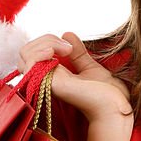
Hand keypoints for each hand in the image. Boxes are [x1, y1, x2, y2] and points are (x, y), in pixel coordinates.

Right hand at [18, 33, 132, 122]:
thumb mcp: (90, 67)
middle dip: (45, 40)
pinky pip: (30, 64)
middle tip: (67, 47)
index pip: (34, 54)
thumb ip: (77, 54)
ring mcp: (46, 82)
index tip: (69, 45)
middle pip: (26, 52)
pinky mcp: (50, 84)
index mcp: (53, 76)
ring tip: (65, 49)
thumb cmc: (107, 93)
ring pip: (25, 55)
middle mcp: (46, 80)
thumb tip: (67, 34)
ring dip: (44, 43)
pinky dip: (39, 52)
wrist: (116, 106)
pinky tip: (56, 52)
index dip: (47, 42)